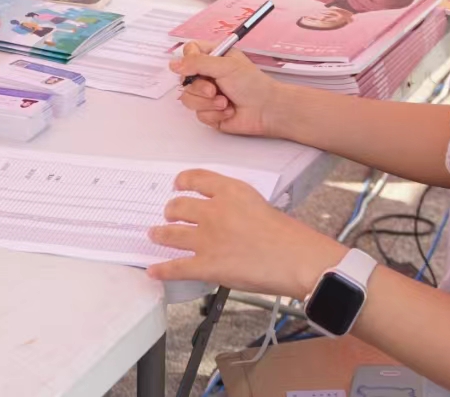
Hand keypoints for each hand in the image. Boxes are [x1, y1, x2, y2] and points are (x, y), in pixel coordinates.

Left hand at [147, 170, 346, 297]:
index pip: (196, 179)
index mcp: (230, 191)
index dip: (183, 182)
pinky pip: (176, 267)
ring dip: (161, 234)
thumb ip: (239, 205)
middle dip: (171, 210)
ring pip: (171, 233)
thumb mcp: (261, 204)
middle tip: (169, 214)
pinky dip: (162, 270)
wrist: (296, 259)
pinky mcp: (206, 265)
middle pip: (179, 206)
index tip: (178, 184)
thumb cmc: (289, 236)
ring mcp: (207, 238)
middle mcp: (213, 211)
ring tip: (156, 235)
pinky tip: (154, 270)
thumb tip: (228, 216)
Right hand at [170, 43, 281, 136]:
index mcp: (213, 57)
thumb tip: (174, 64)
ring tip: (225, 102)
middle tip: (215, 89)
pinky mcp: (210, 112)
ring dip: (208, 103)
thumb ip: (197, 63)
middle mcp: (208, 75)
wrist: (266, 110)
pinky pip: (199, 115)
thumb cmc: (252, 84)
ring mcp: (208, 95)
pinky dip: (215, 113)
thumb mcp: (225, 65)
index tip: (195, 66)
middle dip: (199, 88)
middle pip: (184, 79)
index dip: (187, 60)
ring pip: (188, 99)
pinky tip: (229, 111)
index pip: (188, 52)